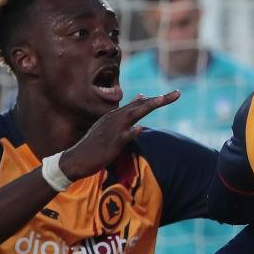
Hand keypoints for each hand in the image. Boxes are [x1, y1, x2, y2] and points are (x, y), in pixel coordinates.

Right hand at [60, 91, 180, 179]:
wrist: (76, 159)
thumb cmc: (95, 144)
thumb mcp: (110, 126)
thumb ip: (126, 113)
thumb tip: (140, 98)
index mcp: (116, 115)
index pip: (140, 104)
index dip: (157, 99)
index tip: (176, 94)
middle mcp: (115, 119)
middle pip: (140, 106)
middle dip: (159, 100)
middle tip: (178, 93)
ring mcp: (112, 130)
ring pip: (132, 115)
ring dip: (147, 107)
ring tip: (161, 100)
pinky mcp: (110, 143)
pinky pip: (122, 137)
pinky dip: (130, 132)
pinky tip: (139, 128)